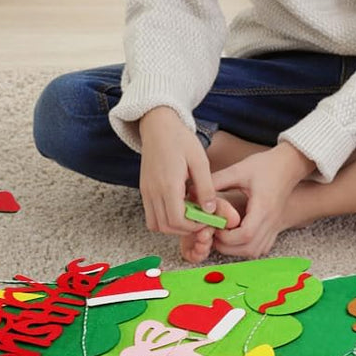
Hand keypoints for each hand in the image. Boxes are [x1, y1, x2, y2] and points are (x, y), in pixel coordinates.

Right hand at [138, 107, 217, 239]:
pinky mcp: (144, 191)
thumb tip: (211, 211)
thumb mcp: (200, 161)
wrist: (158, 126)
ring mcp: (146, 192)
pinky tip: (180, 207)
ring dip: (173, 227)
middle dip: (185, 229)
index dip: (193, 226)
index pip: (177, 221)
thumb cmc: (181, 140)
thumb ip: (205, 187)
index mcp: (168, 185)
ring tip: (191, 215)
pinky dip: (165, 219)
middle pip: (165, 227)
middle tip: (201, 220)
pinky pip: (151, 215)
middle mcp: (153, 192)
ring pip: (155, 225)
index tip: (208, 220)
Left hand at [207, 142, 312, 258]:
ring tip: (224, 234)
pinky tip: (237, 236)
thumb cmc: (266, 165)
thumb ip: (216, 181)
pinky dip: (247, 247)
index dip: (227, 236)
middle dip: (227, 246)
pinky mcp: (275, 227)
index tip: (215, 227)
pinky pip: (261, 248)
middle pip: (249, 248)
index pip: (246, 234)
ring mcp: (275, 226)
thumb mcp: (239, 169)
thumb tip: (192, 191)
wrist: (290, 165)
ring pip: (255, 251)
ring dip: (236, 249)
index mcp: (263, 207)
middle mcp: (271, 220)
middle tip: (215, 233)